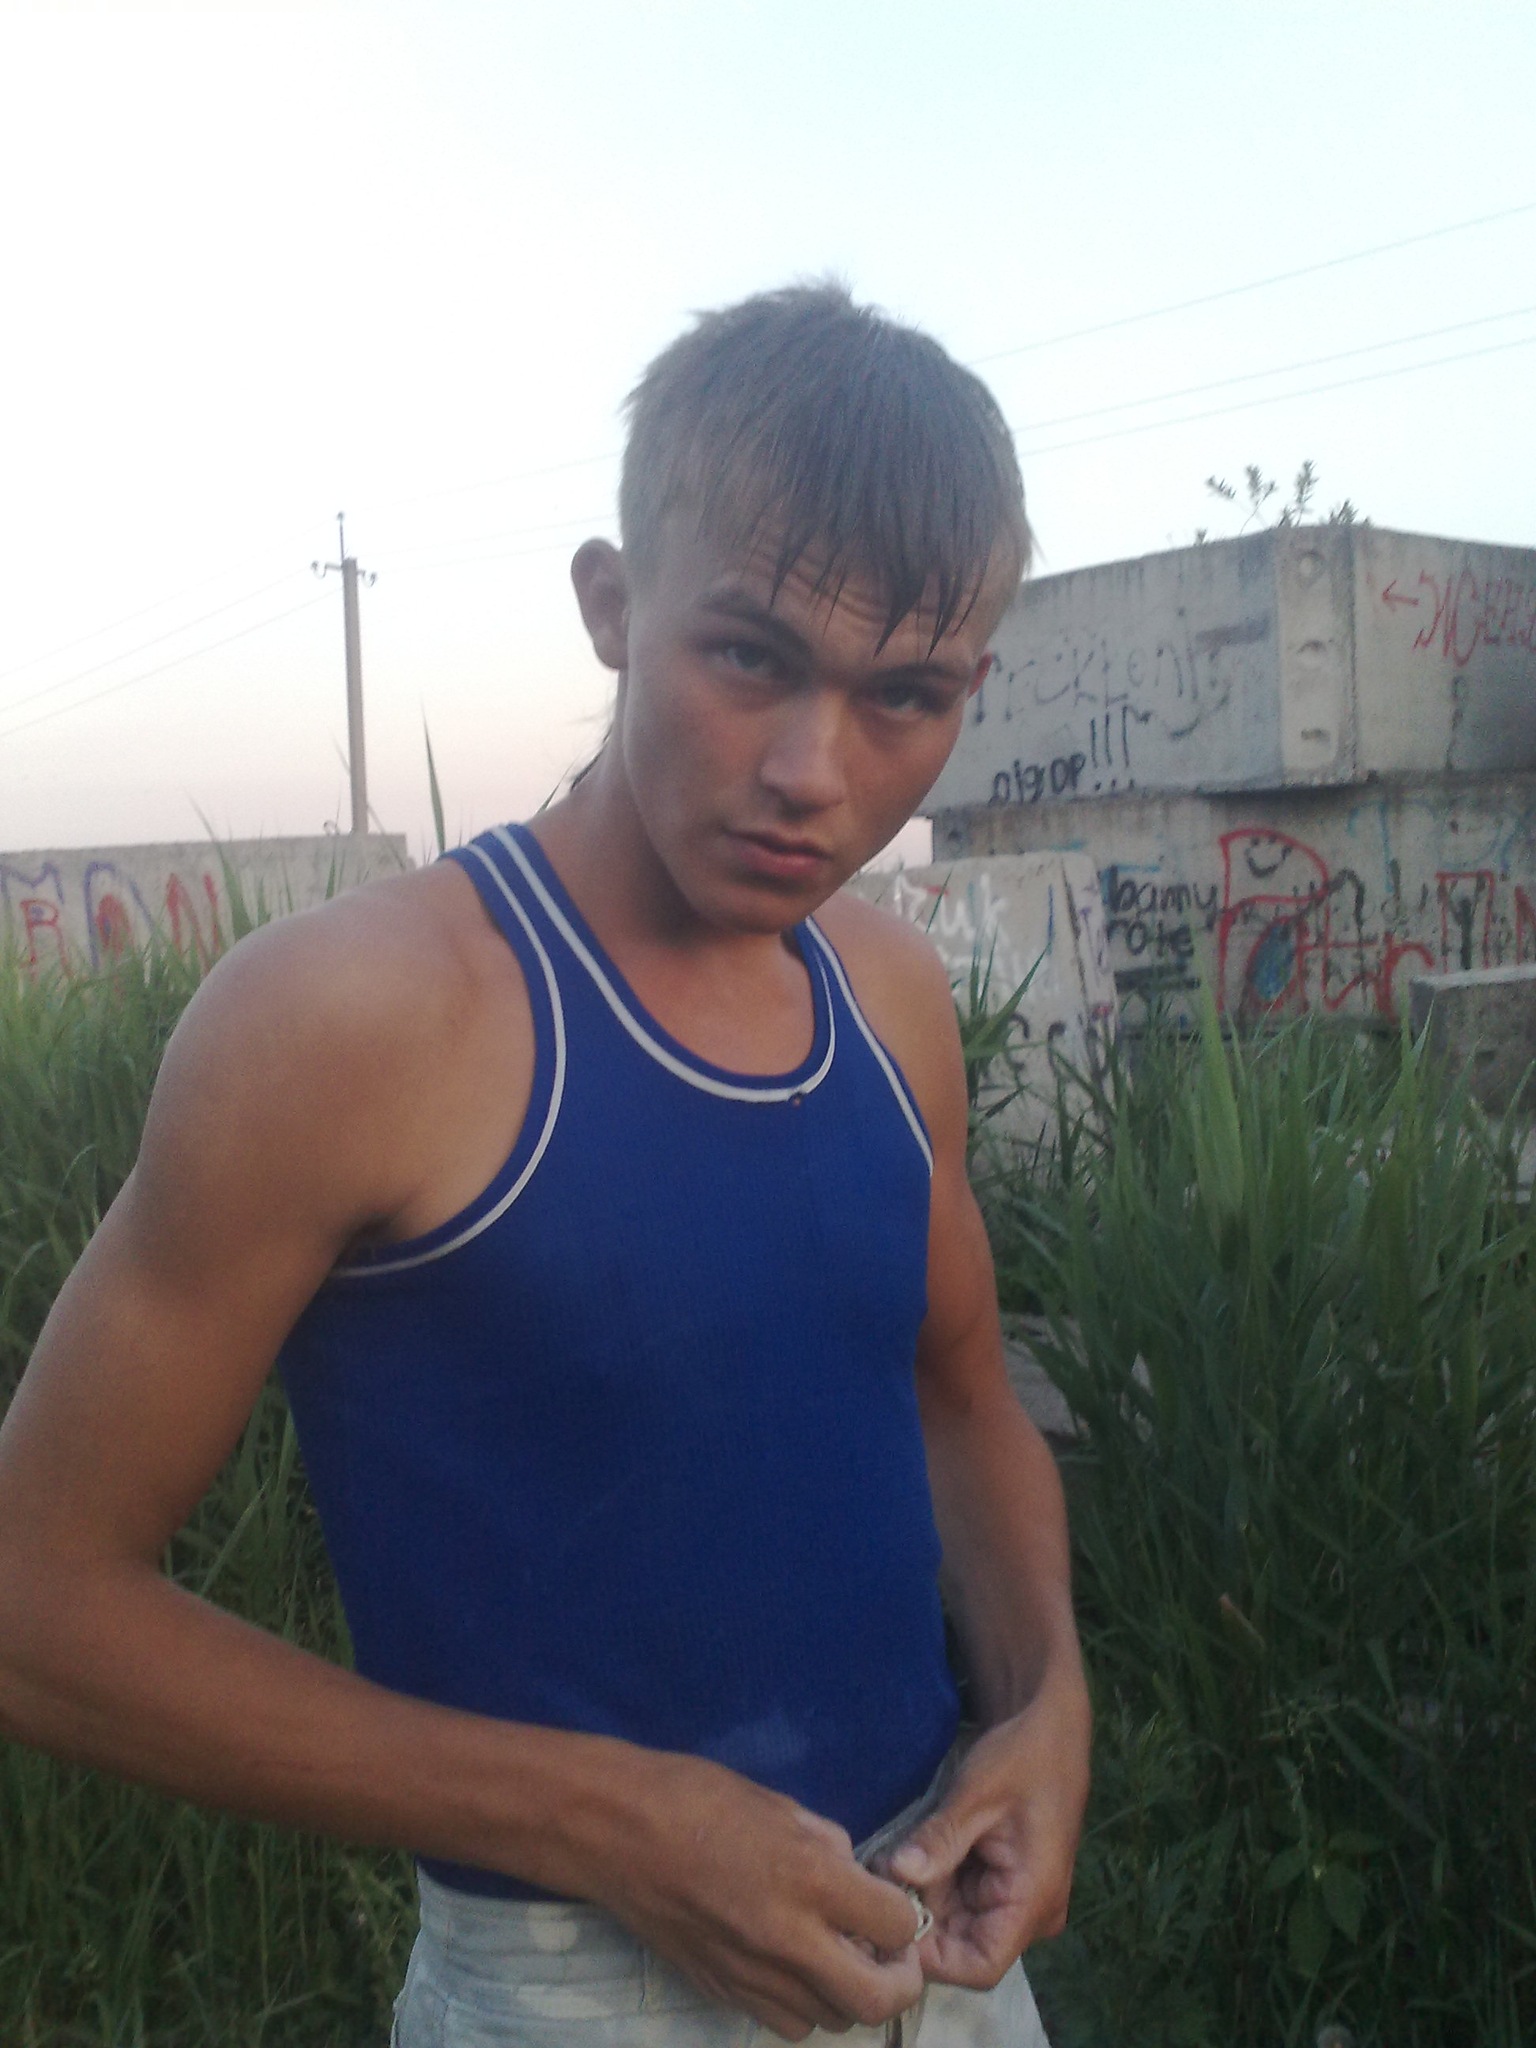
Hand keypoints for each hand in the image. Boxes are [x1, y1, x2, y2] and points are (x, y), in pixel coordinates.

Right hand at [585, 1749, 928, 2040]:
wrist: (617, 1832)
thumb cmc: (696, 1797)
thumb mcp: (778, 1804)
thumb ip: (827, 1846)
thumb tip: (854, 1876)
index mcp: (808, 1878)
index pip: (896, 1925)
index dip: (906, 1917)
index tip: (897, 1906)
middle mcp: (787, 1939)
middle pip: (875, 2000)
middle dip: (898, 1981)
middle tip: (890, 1954)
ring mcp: (752, 1975)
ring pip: (830, 2020)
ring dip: (847, 1993)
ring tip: (836, 1956)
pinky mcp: (721, 1992)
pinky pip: (785, 2021)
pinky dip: (803, 2003)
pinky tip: (792, 1966)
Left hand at [884, 1679, 1090, 1987]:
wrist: (1049, 1725)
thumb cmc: (1021, 1756)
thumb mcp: (977, 1795)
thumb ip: (940, 1840)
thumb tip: (896, 1874)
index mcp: (1032, 1900)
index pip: (978, 1967)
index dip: (930, 1957)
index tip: (887, 1923)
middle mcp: (1030, 1913)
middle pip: (963, 1945)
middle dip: (918, 1919)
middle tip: (874, 1885)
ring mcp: (1017, 1898)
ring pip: (958, 1921)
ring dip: (922, 1897)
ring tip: (886, 1864)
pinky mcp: (1003, 1882)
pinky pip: (963, 1898)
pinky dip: (934, 1881)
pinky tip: (907, 1855)